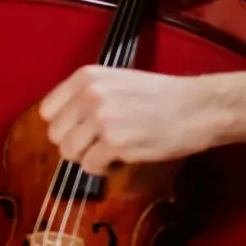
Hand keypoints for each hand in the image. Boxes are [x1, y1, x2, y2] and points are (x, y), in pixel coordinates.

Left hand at [38, 66, 223, 173]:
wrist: (197, 107)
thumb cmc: (161, 96)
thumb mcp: (117, 81)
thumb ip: (87, 96)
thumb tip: (62, 124)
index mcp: (86, 77)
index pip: (48, 111)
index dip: (63, 125)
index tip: (81, 130)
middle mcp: (89, 95)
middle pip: (55, 134)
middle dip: (74, 144)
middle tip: (98, 144)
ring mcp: (101, 119)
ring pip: (69, 152)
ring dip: (87, 157)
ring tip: (110, 150)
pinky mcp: (115, 143)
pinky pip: (89, 166)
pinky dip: (102, 168)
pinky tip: (121, 158)